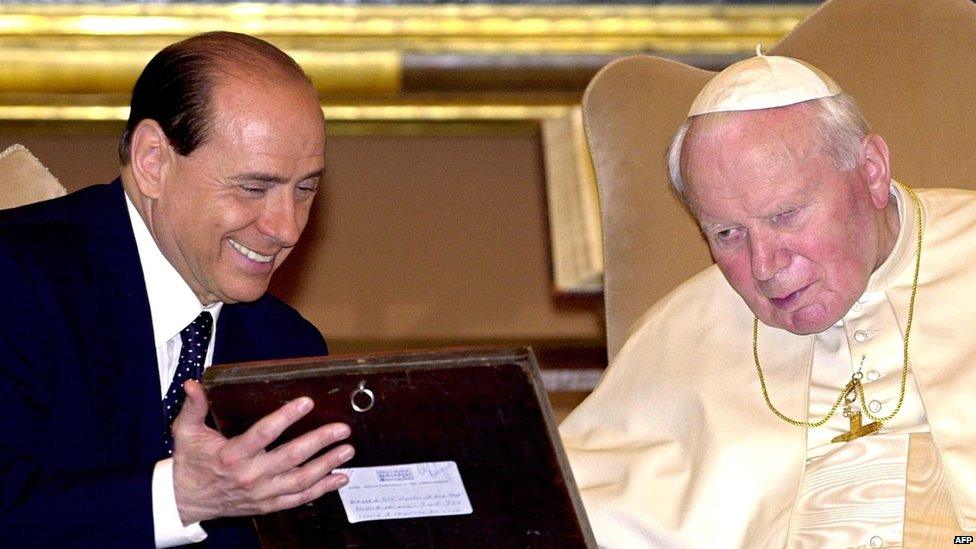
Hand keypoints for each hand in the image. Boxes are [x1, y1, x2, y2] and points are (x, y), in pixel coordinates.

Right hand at [171, 380, 354, 523]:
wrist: (186, 500)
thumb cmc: (191, 461)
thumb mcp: (186, 431)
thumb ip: (193, 407)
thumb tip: (193, 384)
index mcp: (232, 455)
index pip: (264, 433)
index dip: (286, 417)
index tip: (307, 402)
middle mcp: (250, 476)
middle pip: (291, 457)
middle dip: (320, 442)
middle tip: (342, 429)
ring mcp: (262, 493)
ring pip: (301, 479)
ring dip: (327, 464)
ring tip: (347, 450)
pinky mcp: (268, 505)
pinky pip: (299, 498)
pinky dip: (322, 489)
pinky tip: (341, 477)